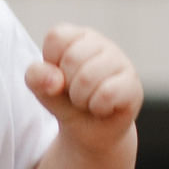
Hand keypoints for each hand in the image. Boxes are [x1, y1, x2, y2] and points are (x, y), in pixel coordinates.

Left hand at [27, 24, 141, 150]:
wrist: (89, 131)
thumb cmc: (66, 101)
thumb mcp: (41, 88)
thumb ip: (36, 77)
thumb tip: (56, 81)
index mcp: (77, 37)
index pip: (56, 37)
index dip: (51, 63)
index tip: (59, 77)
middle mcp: (101, 43)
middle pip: (72, 58)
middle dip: (66, 85)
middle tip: (75, 93)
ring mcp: (121, 62)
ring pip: (89, 77)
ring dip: (81, 98)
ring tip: (87, 100)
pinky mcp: (132, 85)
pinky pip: (107, 94)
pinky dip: (97, 107)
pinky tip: (102, 107)